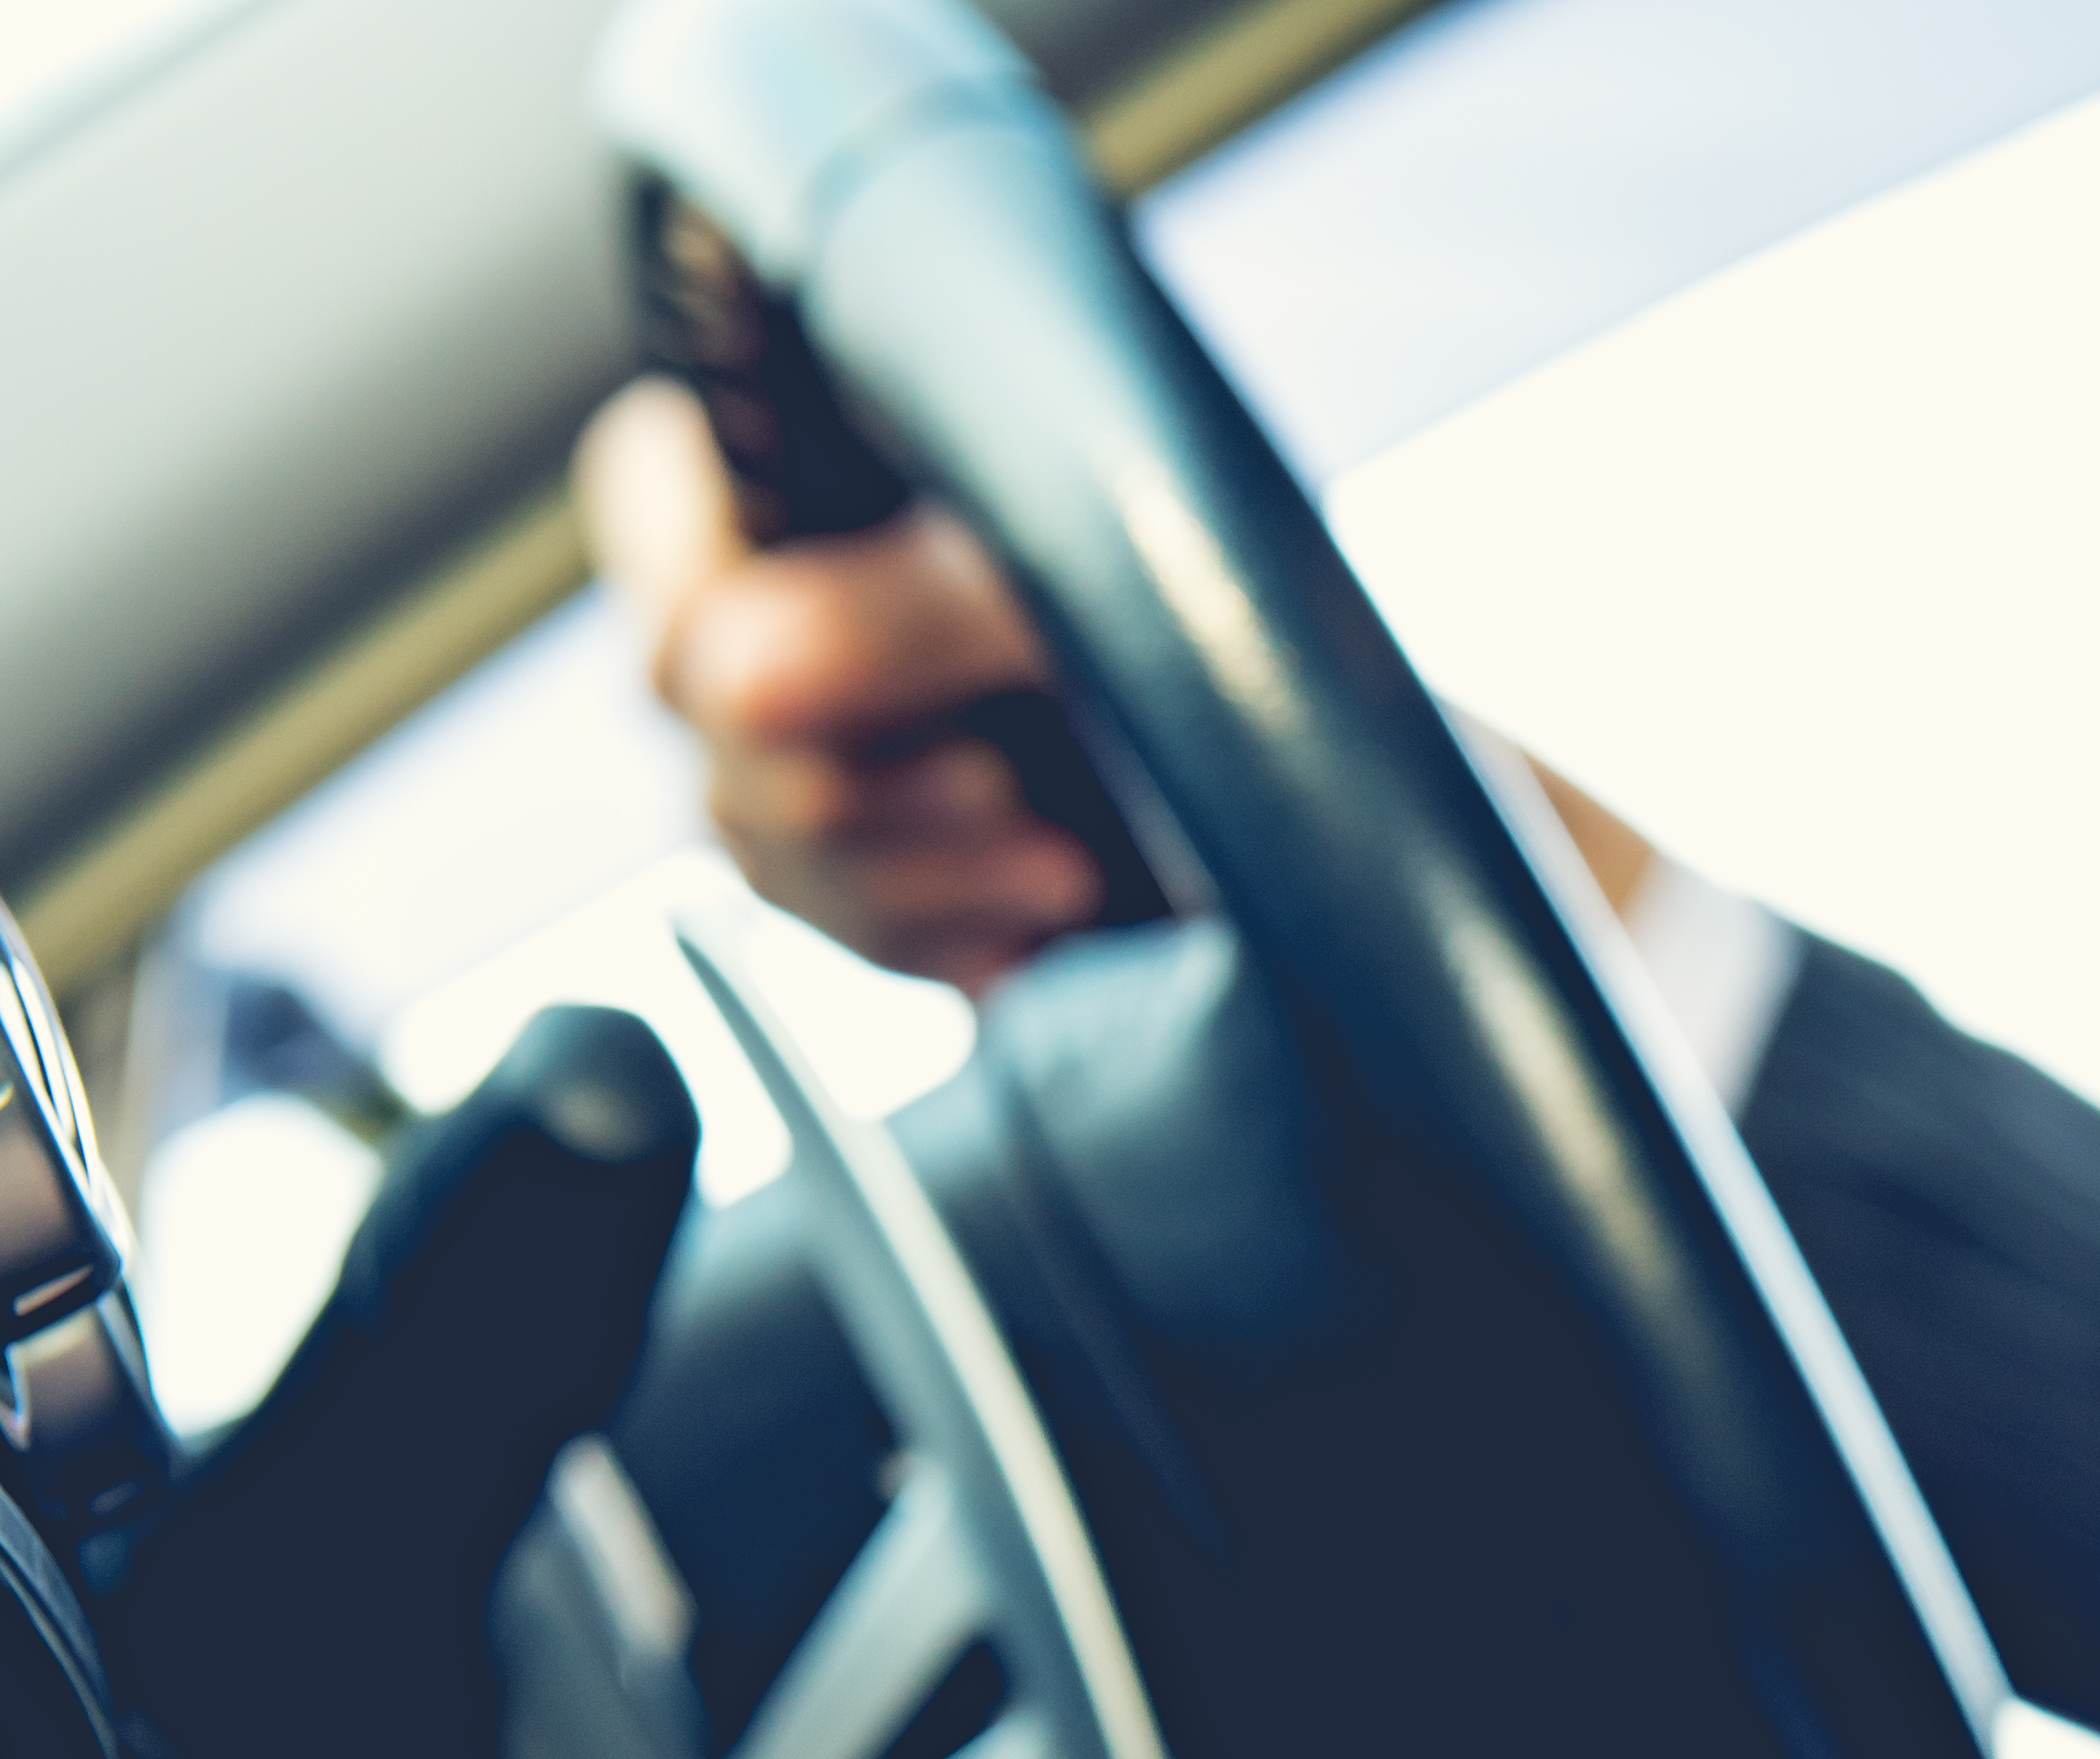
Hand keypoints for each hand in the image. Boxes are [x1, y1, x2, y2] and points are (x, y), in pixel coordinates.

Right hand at [583, 378, 1676, 991]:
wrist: (1438, 822)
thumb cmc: (1310, 656)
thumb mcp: (1137, 591)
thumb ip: (932, 612)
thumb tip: (750, 660)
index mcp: (877, 471)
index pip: (661, 489)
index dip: (695, 577)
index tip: (803, 664)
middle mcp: (847, 602)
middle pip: (691, 701)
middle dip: (843, 776)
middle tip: (1015, 795)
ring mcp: (877, 746)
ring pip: (753, 840)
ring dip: (903, 878)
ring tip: (1064, 874)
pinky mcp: (927, 885)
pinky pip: (848, 944)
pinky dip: (942, 947)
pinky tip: (1050, 934)